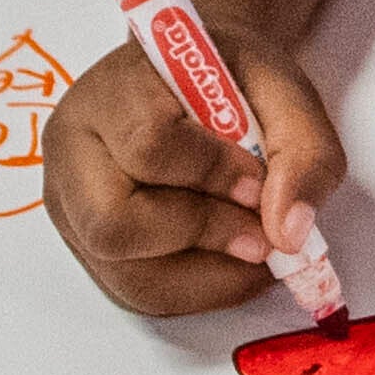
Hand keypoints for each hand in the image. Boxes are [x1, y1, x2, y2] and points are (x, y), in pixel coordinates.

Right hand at [43, 32, 349, 318]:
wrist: (196, 82)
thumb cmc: (231, 81)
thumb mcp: (283, 90)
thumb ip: (303, 153)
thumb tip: (289, 234)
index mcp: (112, 92)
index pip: (146, 146)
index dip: (211, 173)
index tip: (258, 180)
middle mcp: (73, 151)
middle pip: (113, 224)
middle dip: (200, 235)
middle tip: (260, 233)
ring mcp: (71, 205)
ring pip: (125, 274)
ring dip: (207, 275)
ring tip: (255, 249)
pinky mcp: (89, 246)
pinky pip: (137, 293)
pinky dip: (197, 290)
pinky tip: (232, 264)